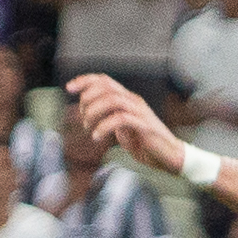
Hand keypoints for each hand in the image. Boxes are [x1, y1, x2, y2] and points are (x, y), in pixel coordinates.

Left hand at [70, 72, 184, 174]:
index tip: (69, 87)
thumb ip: (108, 120)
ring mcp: (140, 112)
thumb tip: (88, 117)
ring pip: (112, 99)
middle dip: (87, 97)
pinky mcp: (143, 125)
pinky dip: (104, 126)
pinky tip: (97, 137)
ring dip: (94, 112)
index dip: (86, 80)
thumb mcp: (122, 129)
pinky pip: (120, 119)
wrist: (168, 157)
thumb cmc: (145, 144)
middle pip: (106, 86)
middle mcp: (133, 101)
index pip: (105, 80)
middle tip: (81, 116)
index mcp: (127, 99)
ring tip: (88, 127)